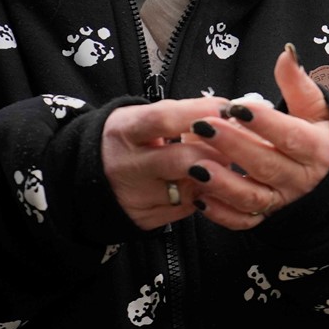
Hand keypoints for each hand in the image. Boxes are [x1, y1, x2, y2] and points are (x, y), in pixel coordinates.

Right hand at [102, 95, 238, 229]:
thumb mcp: (144, 118)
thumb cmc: (131, 138)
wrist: (91, 175)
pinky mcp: (146, 219)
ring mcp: (136, 197)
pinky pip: (189, 208)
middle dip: (218, 151)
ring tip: (222, 163)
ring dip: (216, 176)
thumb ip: (183, 115)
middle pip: (183, 160)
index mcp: (125, 131)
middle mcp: (127, 166)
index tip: (227, 108)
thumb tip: (230, 113)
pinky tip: (207, 183)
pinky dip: (205, 194)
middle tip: (237, 144)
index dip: (199, 112)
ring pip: (191, 189)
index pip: (164, 119)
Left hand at [175, 44, 328, 230]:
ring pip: (252, 197)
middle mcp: (301, 178)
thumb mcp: (315, 107)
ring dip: (223, 184)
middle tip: (203, 127)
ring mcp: (283, 200)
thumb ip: (298, 82)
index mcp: (317, 148)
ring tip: (195, 166)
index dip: (264, 122)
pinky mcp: (268, 215)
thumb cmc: (319, 134)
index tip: (236, 107)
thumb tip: (287, 52)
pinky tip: (200, 197)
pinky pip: (244, 221)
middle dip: (233, 146)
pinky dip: (222, 214)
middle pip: (266, 164)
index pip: (290, 135)